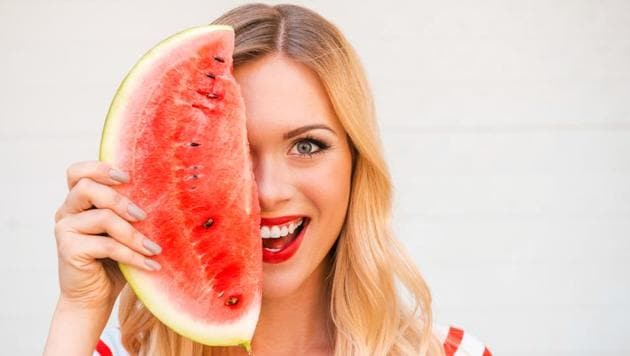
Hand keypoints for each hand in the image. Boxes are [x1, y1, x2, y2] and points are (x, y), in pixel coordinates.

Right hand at [53, 160, 161, 310]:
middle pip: (88, 187)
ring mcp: (65, 229)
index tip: (127, 178)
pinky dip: (132, 255)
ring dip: (133, 233)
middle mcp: (67, 211)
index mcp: (79, 201)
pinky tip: (150, 264)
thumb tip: (165, 194)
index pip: (78, 172)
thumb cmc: (114, 262)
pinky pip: (107, 245)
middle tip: (143, 216)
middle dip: (120, 200)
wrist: (94, 298)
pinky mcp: (69, 249)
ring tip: (154, 248)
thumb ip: (131, 211)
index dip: (100, 168)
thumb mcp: (124, 231)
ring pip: (103, 217)